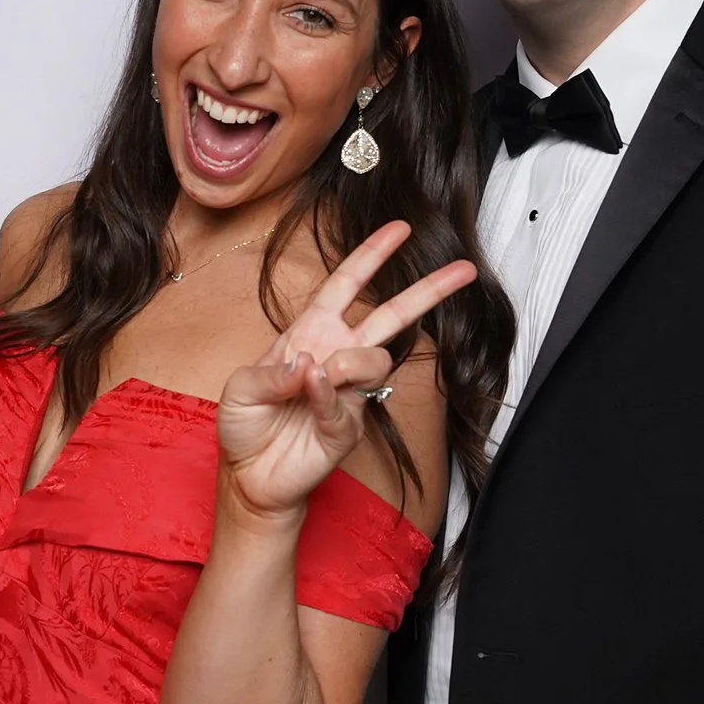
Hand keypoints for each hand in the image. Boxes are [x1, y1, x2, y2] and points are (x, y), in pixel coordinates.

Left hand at [216, 220, 476, 521]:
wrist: (249, 475)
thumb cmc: (244, 424)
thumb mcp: (240, 387)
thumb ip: (272, 372)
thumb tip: (309, 364)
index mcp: (310, 332)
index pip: (346, 285)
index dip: (371, 255)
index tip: (400, 229)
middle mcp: (335, 355)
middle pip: (391, 316)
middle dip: (427, 291)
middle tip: (464, 270)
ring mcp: (347, 391)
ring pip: (376, 359)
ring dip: (347, 362)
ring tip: (316, 377)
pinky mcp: (348, 425)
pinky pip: (346, 400)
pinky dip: (325, 394)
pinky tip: (309, 390)